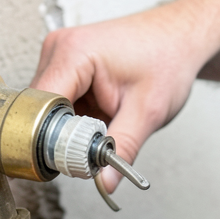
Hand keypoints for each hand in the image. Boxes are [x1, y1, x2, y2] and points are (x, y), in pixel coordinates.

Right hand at [32, 6, 202, 191]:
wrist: (180, 37)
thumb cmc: (168, 58)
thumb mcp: (148, 111)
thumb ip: (123, 148)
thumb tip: (104, 181)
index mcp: (73, 53)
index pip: (40, 108)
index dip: (49, 140)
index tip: (68, 162)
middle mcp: (58, 49)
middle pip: (39, 110)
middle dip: (62, 136)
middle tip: (91, 149)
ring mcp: (59, 56)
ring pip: (46, 110)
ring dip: (68, 128)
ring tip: (101, 126)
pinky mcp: (65, 66)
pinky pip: (57, 103)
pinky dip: (73, 119)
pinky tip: (97, 116)